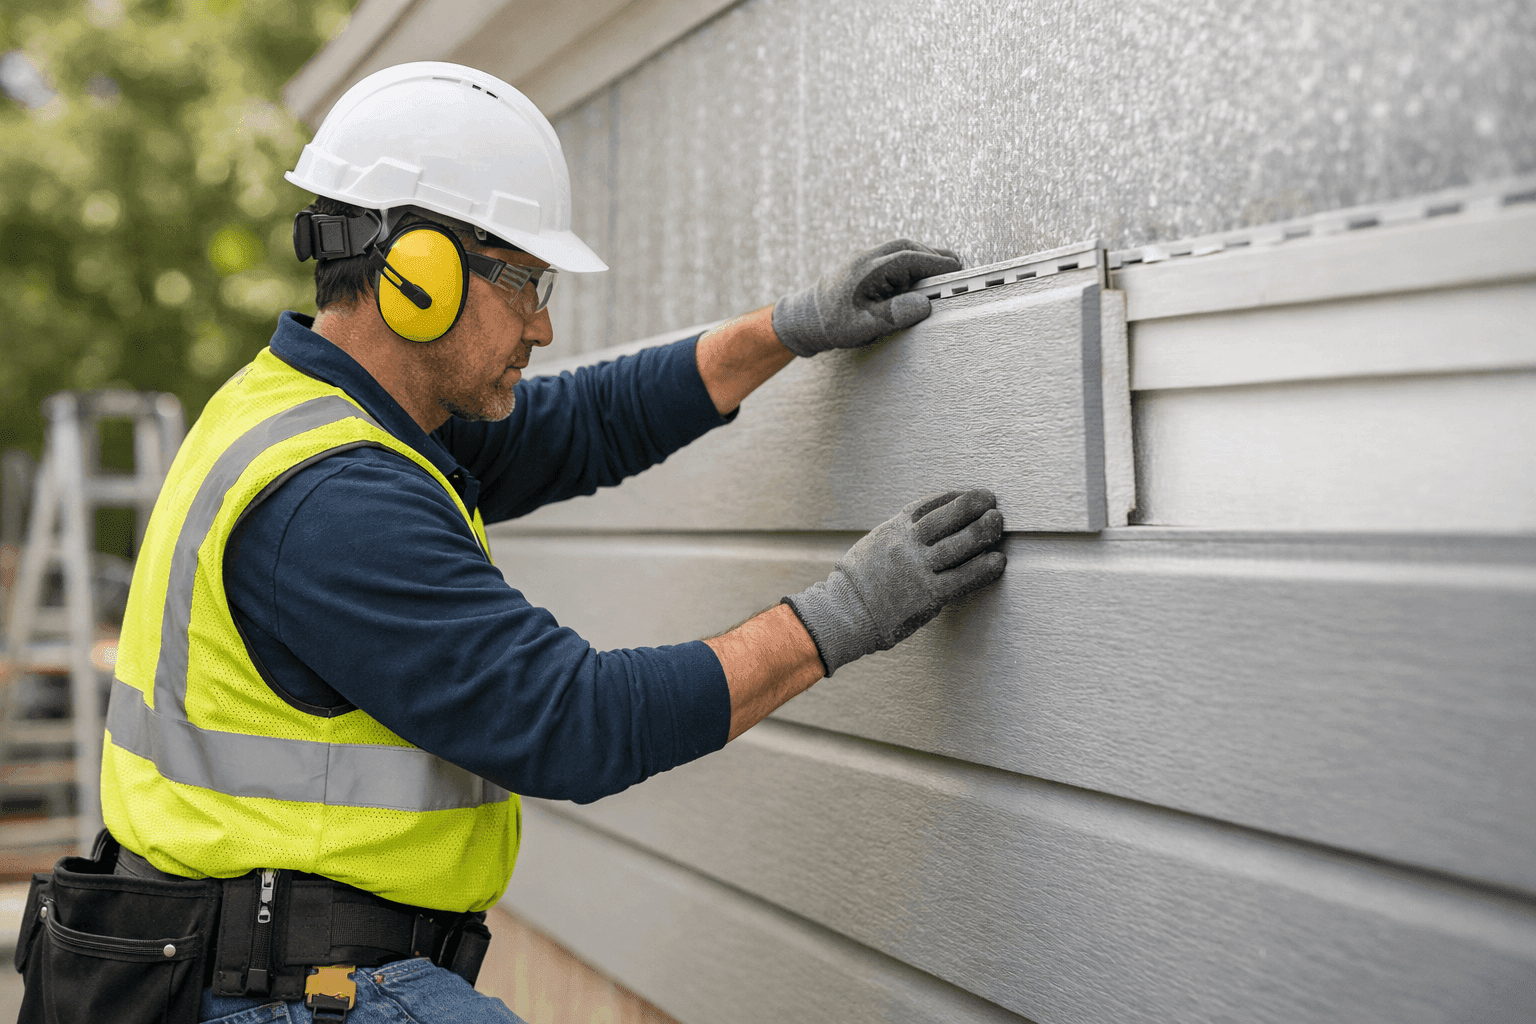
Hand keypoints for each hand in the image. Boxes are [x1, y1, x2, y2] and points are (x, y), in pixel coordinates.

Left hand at [772, 239, 961, 356]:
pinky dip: (912, 262)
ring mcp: (867, 259)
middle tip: (955, 270)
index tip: (956, 270)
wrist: (806, 317)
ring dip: (924, 258)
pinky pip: (895, 256)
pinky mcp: (867, 265)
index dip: (936, 263)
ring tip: (941, 274)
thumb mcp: (863, 326)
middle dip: (935, 256)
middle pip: (909, 247)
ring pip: (902, 249)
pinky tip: (919, 277)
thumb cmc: (831, 323)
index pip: (910, 258)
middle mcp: (868, 259)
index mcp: (868, 270)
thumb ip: (893, 315)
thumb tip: (923, 305)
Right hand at [782, 489, 1004, 674]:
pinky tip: (997, 561)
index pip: (929, 506)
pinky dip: (984, 568)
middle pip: (946, 519)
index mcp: (893, 530)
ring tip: (997, 522)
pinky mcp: (929, 595)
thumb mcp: (876, 545)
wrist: (845, 613)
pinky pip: (963, 578)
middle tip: (991, 502)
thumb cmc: (860, 582)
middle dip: (973, 506)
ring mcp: (918, 570)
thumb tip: (930, 525)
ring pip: (958, 544)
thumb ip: (902, 534)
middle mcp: (906, 546)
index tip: (971, 494)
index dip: (954, 498)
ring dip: (983, 531)